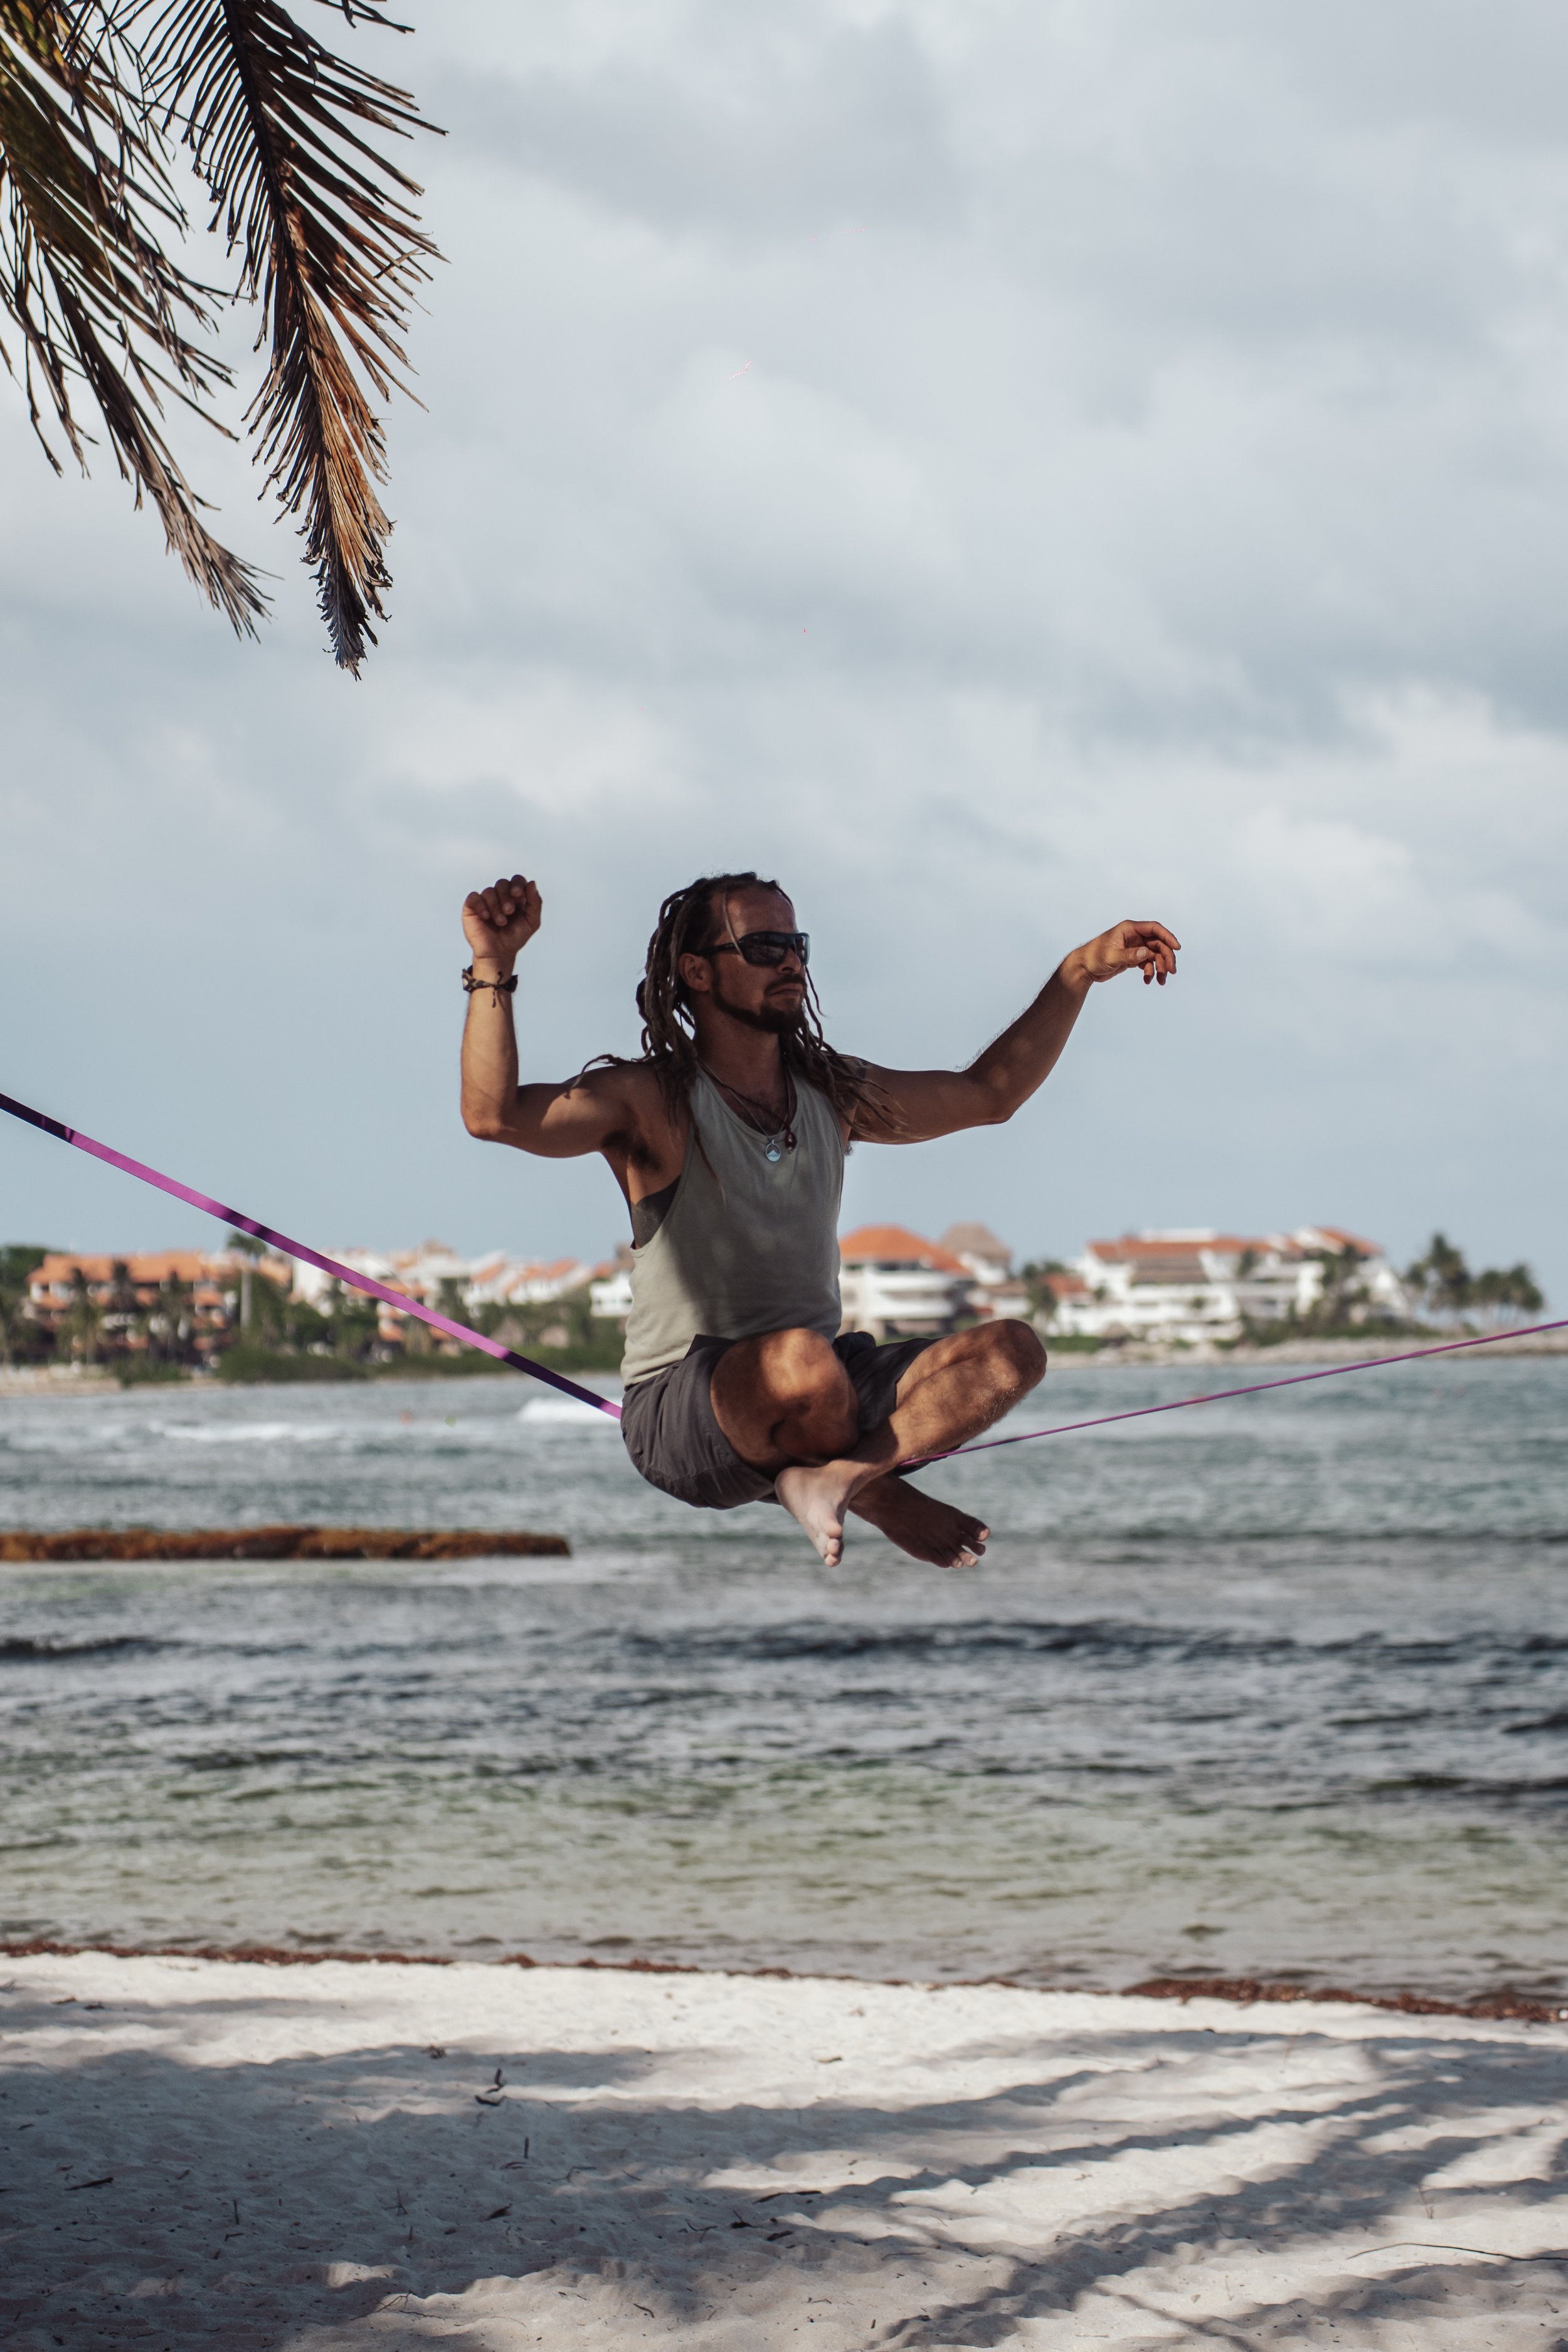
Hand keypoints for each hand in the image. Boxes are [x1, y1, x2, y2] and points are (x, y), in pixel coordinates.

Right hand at [462, 874, 540, 971]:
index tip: (518, 895)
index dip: (517, 884)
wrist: (499, 953)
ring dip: (496, 906)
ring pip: (489, 891)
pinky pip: (474, 897)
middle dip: (506, 897)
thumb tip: (532, 883)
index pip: (517, 880)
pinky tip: (486, 917)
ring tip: (500, 922)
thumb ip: (535, 902)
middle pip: (502, 883)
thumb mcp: (532, 921)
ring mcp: (485, 901)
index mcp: (515, 897)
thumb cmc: (515, 938)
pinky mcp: (472, 907)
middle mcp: (500, 896)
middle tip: (509, 912)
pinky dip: (481, 905)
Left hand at [1066, 920, 1180, 987]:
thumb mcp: (1111, 956)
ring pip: (1155, 955)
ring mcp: (1135, 947)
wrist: (1084, 968)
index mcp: (1130, 929)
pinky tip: (1147, 981)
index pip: (1154, 929)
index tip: (1177, 948)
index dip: (1168, 937)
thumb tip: (1147, 952)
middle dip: (1166, 957)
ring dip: (1160, 967)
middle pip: (1158, 944)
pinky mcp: (1133, 957)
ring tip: (1160, 981)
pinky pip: (1148, 963)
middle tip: (1171, 971)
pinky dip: (1150, 972)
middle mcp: (1134, 936)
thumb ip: (1130, 955)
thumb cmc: (1094, 957)